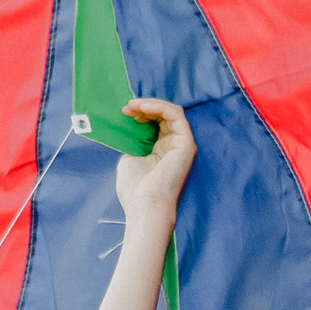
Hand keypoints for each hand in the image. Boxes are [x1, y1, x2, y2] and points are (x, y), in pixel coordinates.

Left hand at [114, 95, 194, 227]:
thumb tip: (130, 126)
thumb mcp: (130, 157)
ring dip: (150, 104)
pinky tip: (144, 108)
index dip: (140, 113)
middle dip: (143, 107)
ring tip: (133, 106)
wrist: (145, 204)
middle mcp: (173, 145)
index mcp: (161, 149)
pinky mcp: (186, 143)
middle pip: (163, 115)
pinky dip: (160, 107)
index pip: (156, 122)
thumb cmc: (135, 188)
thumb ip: (134, 142)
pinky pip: (176, 115)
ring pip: (171, 112)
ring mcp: (181, 143)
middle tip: (127, 107)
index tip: (124, 112)